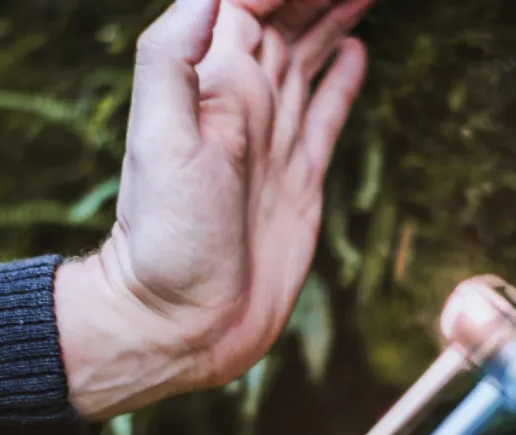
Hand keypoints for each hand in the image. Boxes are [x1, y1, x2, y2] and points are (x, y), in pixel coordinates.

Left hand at [55, 0, 372, 420]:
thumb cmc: (165, 240)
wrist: (182, 322)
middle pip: (285, 22)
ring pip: (309, 58)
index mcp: (216, 84)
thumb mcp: (160, 143)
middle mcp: (246, 105)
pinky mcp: (299, 180)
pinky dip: (343, 82)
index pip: (249, 3)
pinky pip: (326, 115)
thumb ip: (173, 60)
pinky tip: (356, 53)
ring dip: (332, 19)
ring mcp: (274, 142)